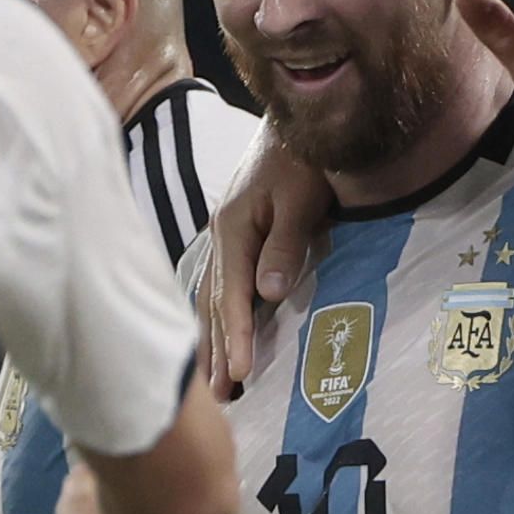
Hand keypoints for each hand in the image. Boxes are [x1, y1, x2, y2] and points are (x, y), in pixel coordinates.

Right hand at [196, 127, 330, 399]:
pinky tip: (214, 332)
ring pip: (210, 295)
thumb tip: (269, 293)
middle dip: (215, 350)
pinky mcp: (232, 232)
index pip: (232, 295)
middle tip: (219, 399)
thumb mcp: (302, 197)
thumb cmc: (303, 156)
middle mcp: (221, 235)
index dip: (236, 337)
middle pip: (213, 303)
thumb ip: (287, 244)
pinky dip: (214, 313)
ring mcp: (222, 233)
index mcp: (234, 229)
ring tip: (212, 380)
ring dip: (211, 338)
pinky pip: (215, 282)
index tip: (238, 375)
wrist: (295, 115)